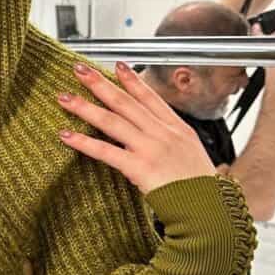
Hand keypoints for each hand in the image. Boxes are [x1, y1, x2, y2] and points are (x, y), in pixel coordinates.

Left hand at [57, 61, 215, 193]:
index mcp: (178, 129)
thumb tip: (154, 138)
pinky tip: (66, 135)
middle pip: (126, 102)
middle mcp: (163, 134)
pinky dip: (84, 142)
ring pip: (112, 121)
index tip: (118, 65)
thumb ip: (172, 143)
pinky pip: (106, 152)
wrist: (210, 209)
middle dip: (101, 83)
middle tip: (80, 69)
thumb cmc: (201, 189)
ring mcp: (151, 149)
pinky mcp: (140, 167)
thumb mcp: (193, 156)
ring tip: (65, 97)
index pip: (151, 98)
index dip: (132, 81)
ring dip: (85, 107)